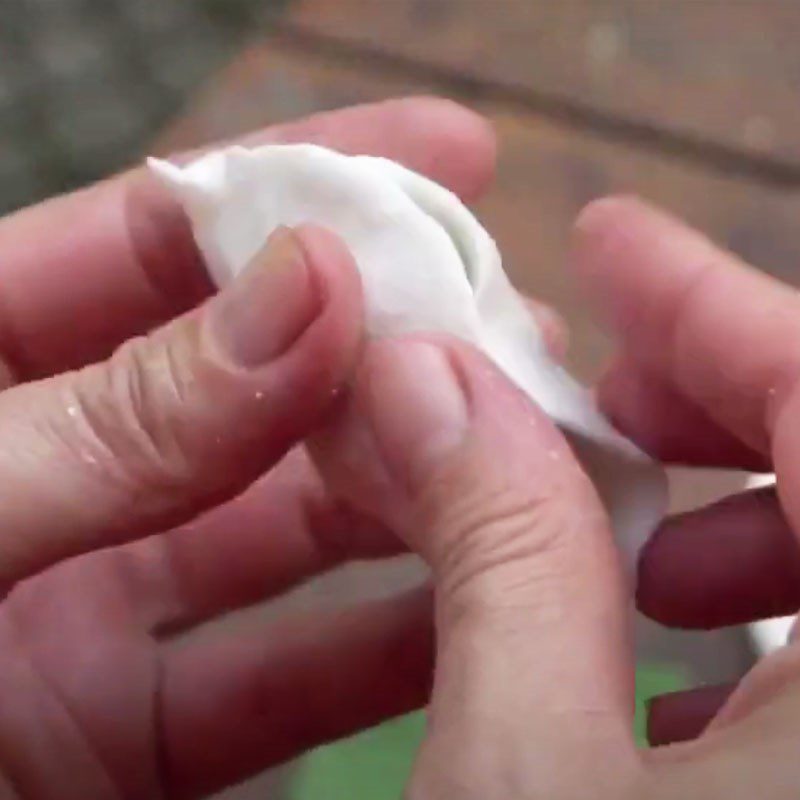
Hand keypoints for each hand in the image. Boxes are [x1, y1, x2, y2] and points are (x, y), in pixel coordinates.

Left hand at [0, 98, 498, 798]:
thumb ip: (111, 418)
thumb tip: (309, 294)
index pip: (164, 235)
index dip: (306, 184)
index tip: (446, 156)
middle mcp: (57, 476)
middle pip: (259, 378)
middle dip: (390, 340)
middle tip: (512, 317)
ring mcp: (103, 607)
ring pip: (295, 524)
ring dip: (412, 484)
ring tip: (528, 439)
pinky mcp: (140, 732)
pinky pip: (289, 670)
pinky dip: (385, 635)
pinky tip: (481, 595)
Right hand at [310, 197, 799, 798]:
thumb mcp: (526, 776)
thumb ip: (500, 560)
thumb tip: (422, 379)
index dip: (707, 298)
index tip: (605, 237)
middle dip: (707, 403)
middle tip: (587, 400)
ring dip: (710, 516)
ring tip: (599, 531)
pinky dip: (733, 624)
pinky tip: (645, 655)